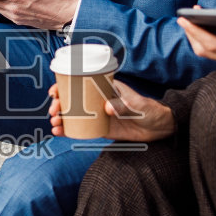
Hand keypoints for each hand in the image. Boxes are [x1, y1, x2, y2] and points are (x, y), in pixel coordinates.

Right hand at [49, 79, 175, 141]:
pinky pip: (81, 129)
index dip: (64, 85)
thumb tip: (106, 107)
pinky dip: (69, 130)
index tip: (55, 91)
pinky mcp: (101, 129)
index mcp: (105, 87)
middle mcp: (98, 100)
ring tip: (55, 124)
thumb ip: (123, 105)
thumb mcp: (137, 105)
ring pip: (74, 115)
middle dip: (58, 104)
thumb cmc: (150, 110)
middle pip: (72, 99)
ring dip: (60, 118)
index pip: (80, 82)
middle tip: (55, 111)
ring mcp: (98, 115)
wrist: (160, 128)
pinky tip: (59, 132)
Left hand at [176, 6, 215, 73]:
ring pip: (206, 54)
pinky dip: (204, 41)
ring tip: (190, 20)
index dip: (195, 32)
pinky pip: (212, 53)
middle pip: (204, 50)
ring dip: (196, 38)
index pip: (212, 43)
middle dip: (191, 34)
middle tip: (183, 18)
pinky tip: (202, 28)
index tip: (184, 19)